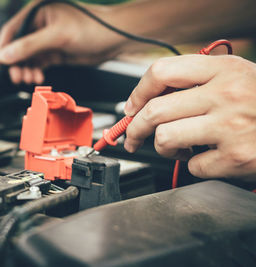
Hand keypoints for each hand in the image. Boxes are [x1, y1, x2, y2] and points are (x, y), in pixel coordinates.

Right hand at [0, 1, 124, 83]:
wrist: (114, 39)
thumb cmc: (92, 27)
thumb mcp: (58, 36)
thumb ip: (30, 45)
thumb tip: (5, 55)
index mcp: (37, 12)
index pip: (12, 31)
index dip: (2, 49)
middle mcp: (39, 25)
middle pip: (17, 47)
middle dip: (15, 64)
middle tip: (17, 78)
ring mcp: (46, 40)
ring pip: (27, 58)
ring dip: (26, 70)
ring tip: (30, 79)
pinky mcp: (54, 52)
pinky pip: (38, 64)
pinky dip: (35, 72)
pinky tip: (38, 78)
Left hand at [123, 55, 255, 178]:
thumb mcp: (234, 77)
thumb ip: (196, 82)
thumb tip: (149, 99)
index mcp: (222, 69)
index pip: (162, 72)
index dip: (138, 92)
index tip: (130, 107)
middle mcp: (225, 94)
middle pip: (155, 111)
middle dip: (134, 129)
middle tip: (132, 138)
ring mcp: (231, 126)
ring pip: (165, 138)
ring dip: (162, 148)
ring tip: (176, 147)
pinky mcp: (237, 157)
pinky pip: (193, 166)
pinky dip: (194, 166)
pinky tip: (209, 158)